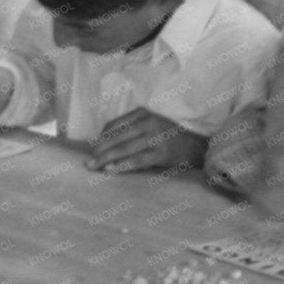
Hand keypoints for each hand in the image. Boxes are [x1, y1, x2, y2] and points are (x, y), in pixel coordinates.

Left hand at [88, 108, 206, 173]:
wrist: (196, 145)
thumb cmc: (169, 136)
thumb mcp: (151, 124)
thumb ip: (132, 129)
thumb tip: (103, 143)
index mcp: (142, 113)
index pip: (113, 125)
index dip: (100, 138)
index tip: (92, 149)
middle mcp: (147, 122)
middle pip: (115, 138)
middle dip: (99, 151)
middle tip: (87, 163)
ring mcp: (155, 137)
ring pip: (123, 149)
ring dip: (105, 159)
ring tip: (94, 167)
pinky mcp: (162, 152)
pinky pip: (137, 160)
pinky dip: (122, 165)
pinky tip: (111, 170)